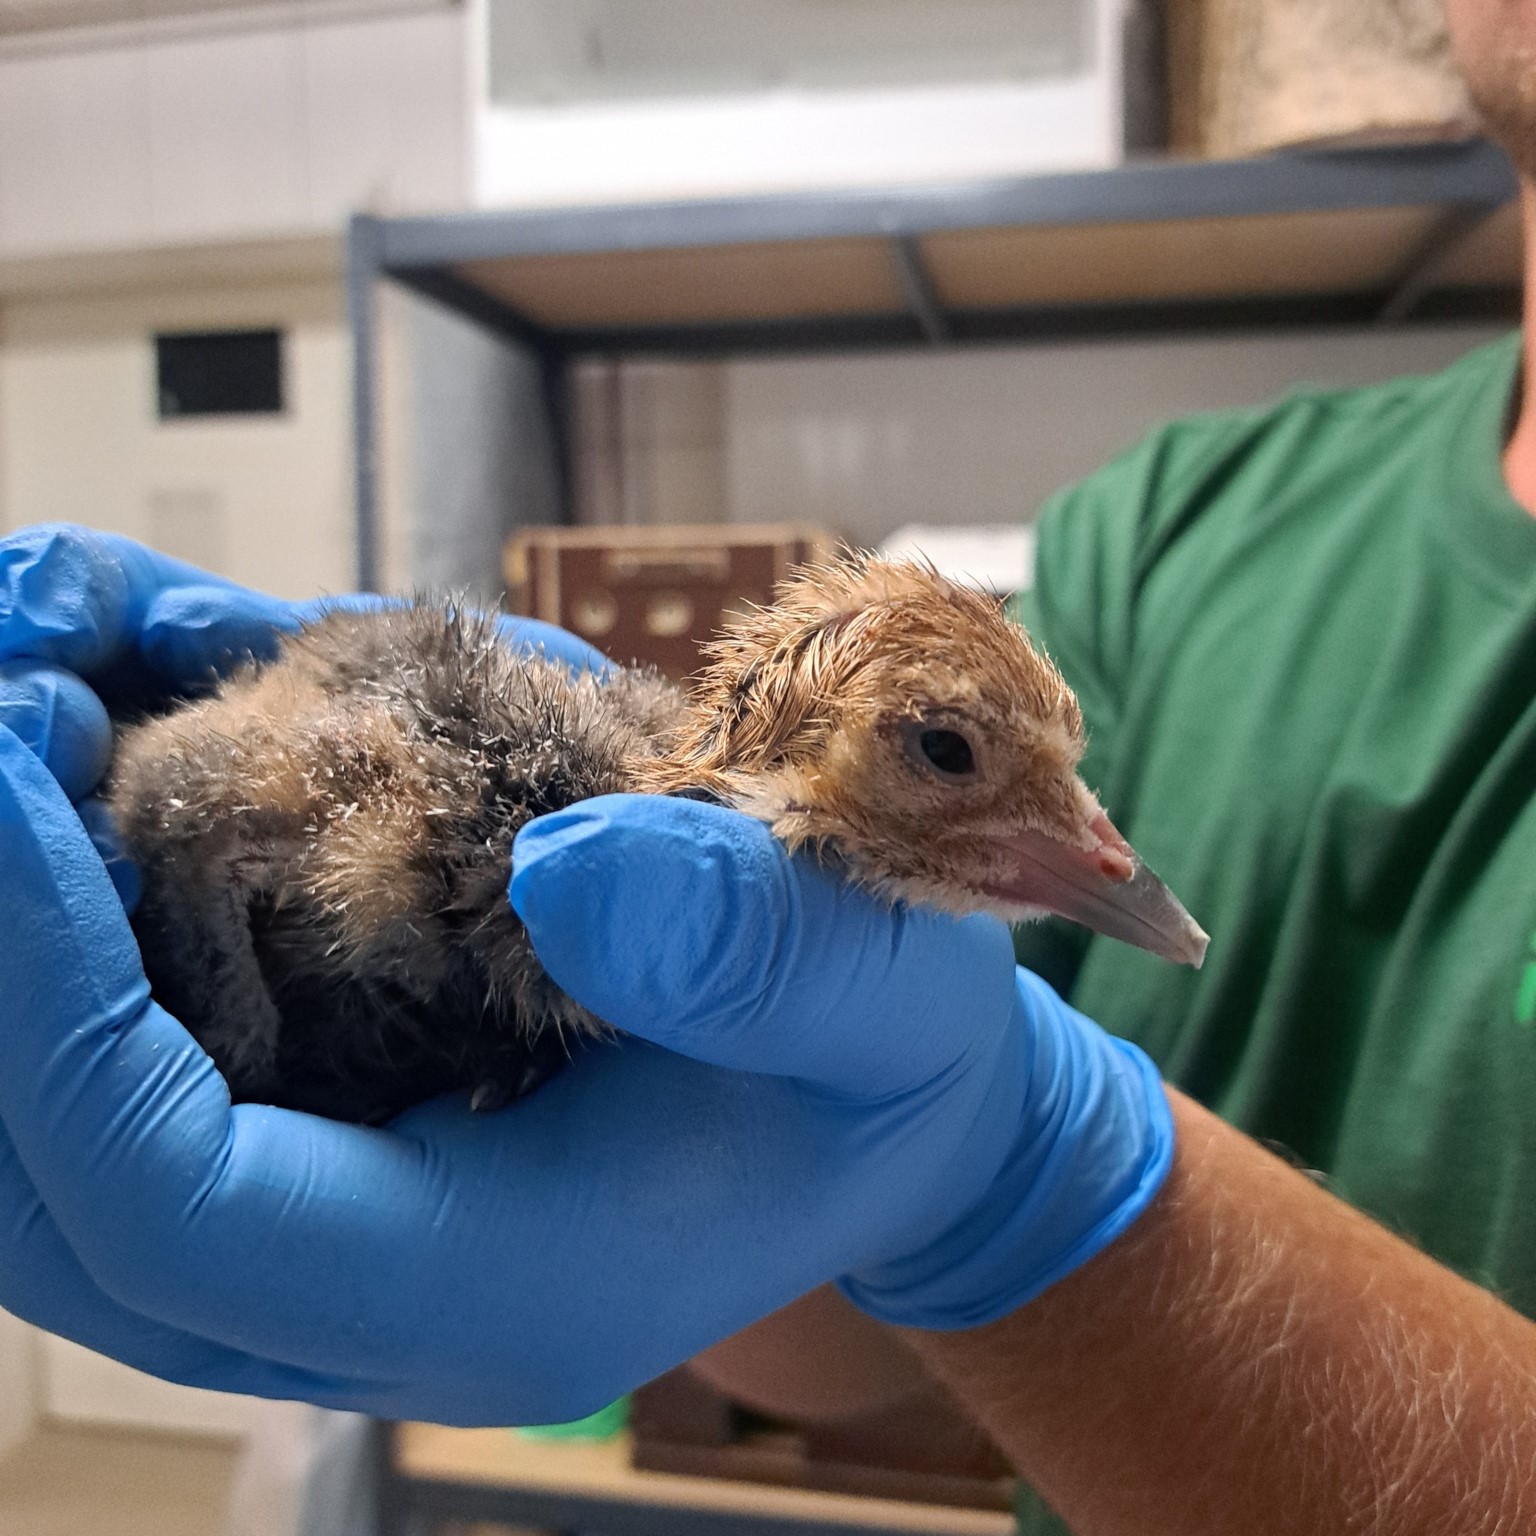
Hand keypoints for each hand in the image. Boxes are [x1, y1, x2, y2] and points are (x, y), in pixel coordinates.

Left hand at [0, 523, 1172, 1424]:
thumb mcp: (880, 993)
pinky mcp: (322, 1160)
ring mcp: (328, 1237)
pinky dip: (76, 931)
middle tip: (4, 695)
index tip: (17, 759)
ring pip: (51, 1149)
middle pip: (52, 1191)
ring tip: (43, 696)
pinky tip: (122, 767)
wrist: (876, 1115)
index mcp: (498, 1281)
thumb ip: (756, 949)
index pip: (176, 1201)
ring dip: (15, 928)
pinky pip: (124, 1081)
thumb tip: (565, 869)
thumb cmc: (883, 1064)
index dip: (49, 995)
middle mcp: (370, 1291)